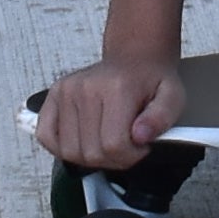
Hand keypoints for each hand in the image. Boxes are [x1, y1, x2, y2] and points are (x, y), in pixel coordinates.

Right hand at [37, 60, 185, 168]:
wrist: (134, 58)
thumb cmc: (151, 81)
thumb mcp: (172, 97)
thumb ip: (162, 118)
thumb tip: (140, 136)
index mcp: (116, 88)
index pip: (114, 146)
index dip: (130, 156)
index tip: (140, 146)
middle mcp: (85, 88)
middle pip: (90, 153)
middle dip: (113, 159)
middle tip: (126, 145)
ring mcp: (66, 91)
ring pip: (69, 151)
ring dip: (90, 157)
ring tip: (108, 142)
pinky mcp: (54, 95)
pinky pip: (46, 136)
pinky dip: (62, 148)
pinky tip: (82, 141)